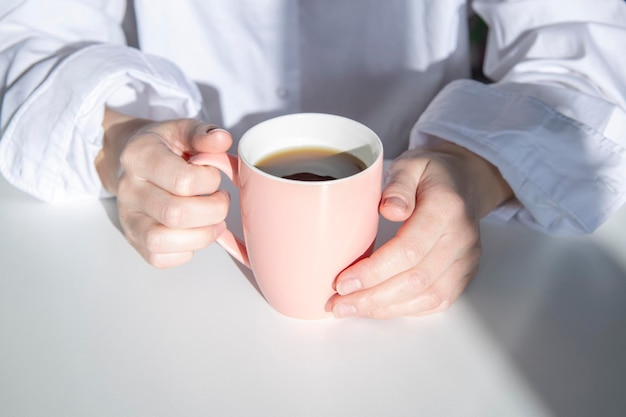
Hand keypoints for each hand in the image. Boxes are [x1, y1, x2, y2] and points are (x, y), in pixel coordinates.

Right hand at [96, 108, 232, 267]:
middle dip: (213, 211)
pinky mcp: (134, 240)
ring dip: (202, 235)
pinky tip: (194, 232)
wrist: (131, 160)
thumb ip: (203, 133)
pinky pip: (160, 259)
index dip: (210, 181)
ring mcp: (128, 218)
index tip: (214, 175)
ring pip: (165, 241)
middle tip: (220, 200)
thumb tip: (221, 139)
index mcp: (140, 156)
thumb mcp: (182, 130)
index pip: (183, 180)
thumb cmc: (162, 147)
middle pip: (176, 214)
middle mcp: (129, 189)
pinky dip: (186, 251)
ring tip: (213, 220)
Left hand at [330, 142, 512, 318]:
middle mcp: (461, 239)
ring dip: (384, 308)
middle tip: (337, 303)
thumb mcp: (411, 164)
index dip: (373, 271)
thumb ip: (399, 185)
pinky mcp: (463, 275)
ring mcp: (466, 260)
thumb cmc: (431, 174)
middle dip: (372, 297)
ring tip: (349, 309)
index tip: (342, 281)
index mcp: (447, 208)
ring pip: (426, 297)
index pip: (409, 249)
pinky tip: (375, 308)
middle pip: (415, 280)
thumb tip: (390, 209)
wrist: (463, 182)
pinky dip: (402, 309)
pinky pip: (435, 302)